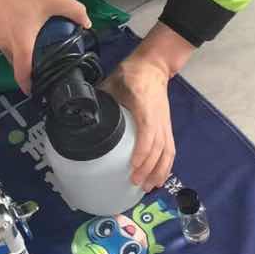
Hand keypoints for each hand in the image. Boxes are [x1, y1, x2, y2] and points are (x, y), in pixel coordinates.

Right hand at [0, 0, 90, 93]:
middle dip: (26, 64)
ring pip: (7, 50)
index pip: (22, 73)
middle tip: (39, 58)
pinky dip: (8, 37)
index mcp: (21, 42)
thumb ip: (75, 11)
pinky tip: (16, 23)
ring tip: (29, 37)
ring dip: (17, 49)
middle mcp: (4, 43)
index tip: (34, 91)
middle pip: (15, 62)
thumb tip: (87, 23)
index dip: (28, 86)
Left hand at [102, 52, 174, 191]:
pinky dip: (166, 165)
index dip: (142, 151)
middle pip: (159, 147)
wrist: (153, 66)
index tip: (133, 166)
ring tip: (149, 187)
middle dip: (149, 168)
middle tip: (136, 183)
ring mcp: (165, 123)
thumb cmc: (132, 74)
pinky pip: (170, 149)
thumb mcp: (112, 83)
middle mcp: (158, 117)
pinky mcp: (167, 126)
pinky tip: (159, 177)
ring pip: (167, 151)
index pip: (147, 132)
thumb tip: (84, 114)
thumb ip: (100, 99)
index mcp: (144, 105)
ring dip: (159, 171)